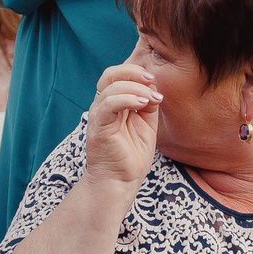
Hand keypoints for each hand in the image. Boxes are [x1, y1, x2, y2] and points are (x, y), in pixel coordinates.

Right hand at [83, 62, 160, 189]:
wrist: (120, 181)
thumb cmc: (132, 156)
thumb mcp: (146, 125)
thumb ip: (148, 105)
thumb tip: (153, 88)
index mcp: (112, 104)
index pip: (117, 76)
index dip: (135, 72)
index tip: (154, 81)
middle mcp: (102, 107)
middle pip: (110, 75)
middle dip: (133, 72)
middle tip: (151, 80)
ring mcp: (98, 116)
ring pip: (111, 87)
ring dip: (135, 88)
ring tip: (151, 98)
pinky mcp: (99, 126)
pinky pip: (109, 104)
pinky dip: (127, 98)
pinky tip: (142, 103)